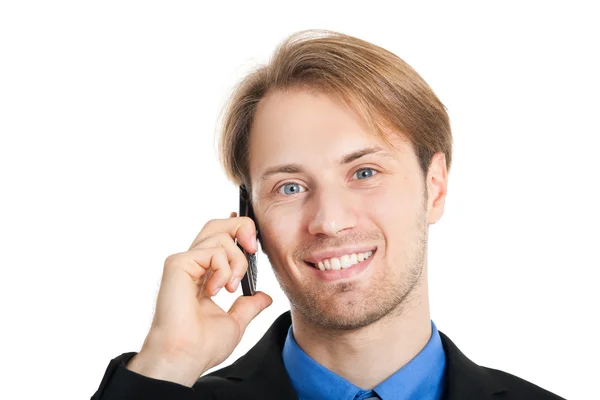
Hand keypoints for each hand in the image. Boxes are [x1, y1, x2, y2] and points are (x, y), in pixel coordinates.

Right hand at [126, 213, 272, 386]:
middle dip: (242, 228)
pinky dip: (223, 269)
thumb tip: (264, 297)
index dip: (237, 228)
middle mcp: (192, 265)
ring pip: (219, 233)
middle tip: (253, 250)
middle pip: (217, 225)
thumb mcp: (235, 322)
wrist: (186, 356)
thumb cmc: (202, 345)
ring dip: (236, 260)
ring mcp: (184, 262)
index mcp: (203, 275)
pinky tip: (215, 291)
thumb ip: (249, 305)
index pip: (219, 238)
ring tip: (231, 288)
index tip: (253, 240)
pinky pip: (213, 250)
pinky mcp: (178, 263)